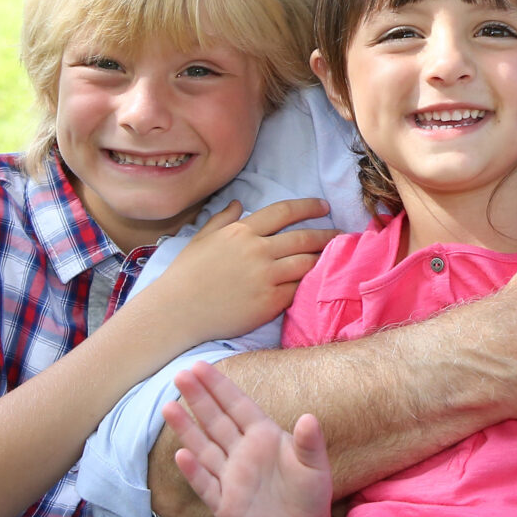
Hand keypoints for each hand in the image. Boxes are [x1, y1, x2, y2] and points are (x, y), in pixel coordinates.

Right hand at [143, 199, 333, 346]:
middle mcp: (256, 251)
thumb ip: (222, 219)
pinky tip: (318, 281)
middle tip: (341, 234)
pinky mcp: (268, 302)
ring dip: (324, 258)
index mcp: (241, 232)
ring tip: (336, 257)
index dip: (308, 206)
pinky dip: (310, 283)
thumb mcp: (201, 239)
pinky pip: (298, 289)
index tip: (324, 206)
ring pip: (306, 262)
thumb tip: (238, 203)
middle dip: (326, 234)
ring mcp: (264, 277)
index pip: (284, 212)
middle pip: (303, 237)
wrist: (175, 313)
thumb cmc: (185, 276)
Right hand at [164, 361, 335, 516]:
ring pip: (204, 449)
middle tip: (180, 374)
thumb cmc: (310, 491)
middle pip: (216, 421)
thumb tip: (309, 418)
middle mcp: (242, 452)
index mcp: (263, 436)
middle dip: (198, 399)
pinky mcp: (224, 504)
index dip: (219, 387)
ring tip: (169, 407)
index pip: (237, 406)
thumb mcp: (315, 466)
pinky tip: (182, 454)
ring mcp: (230, 478)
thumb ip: (310, 443)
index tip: (200, 365)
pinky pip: (206, 485)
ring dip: (187, 429)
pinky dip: (194, 472)